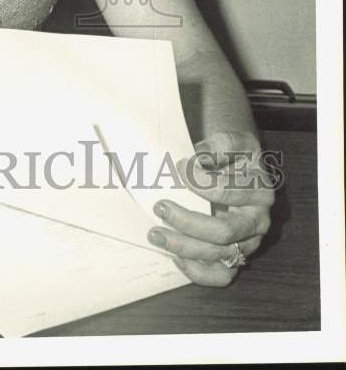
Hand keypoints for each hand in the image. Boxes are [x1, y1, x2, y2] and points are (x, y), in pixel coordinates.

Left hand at [148, 130, 275, 285]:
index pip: (227, 192)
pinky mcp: (236, 258)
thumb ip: (221, 144)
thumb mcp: (234, 140)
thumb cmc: (234, 155)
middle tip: (160, 208)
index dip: (199, 182)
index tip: (177, 167)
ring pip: (220, 255)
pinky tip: (176, 258)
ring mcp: (248, 242)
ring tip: (156, 234)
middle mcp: (258, 220)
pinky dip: (199, 272)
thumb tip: (199, 156)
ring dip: (185, 247)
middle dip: (187, 222)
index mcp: (259, 191)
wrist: (239, 167)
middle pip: (224, 231)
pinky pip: (222, 276)